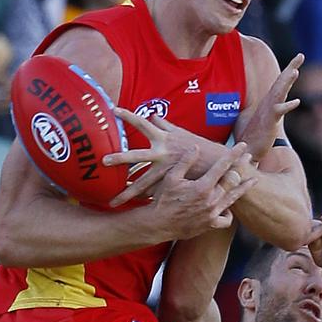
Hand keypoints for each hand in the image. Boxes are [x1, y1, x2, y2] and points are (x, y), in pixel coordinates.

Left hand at [104, 107, 222, 207]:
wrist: (217, 165)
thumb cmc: (198, 147)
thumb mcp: (182, 133)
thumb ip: (165, 125)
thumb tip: (152, 115)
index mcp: (163, 139)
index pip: (143, 123)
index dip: (129, 115)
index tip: (114, 109)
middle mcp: (162, 154)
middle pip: (137, 156)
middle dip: (120, 158)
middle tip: (104, 161)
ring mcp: (165, 170)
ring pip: (142, 183)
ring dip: (127, 193)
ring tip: (111, 203)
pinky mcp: (171, 185)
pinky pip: (154, 194)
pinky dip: (144, 202)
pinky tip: (131, 211)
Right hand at [149, 144, 256, 240]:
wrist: (159, 224)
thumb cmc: (163, 199)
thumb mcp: (172, 178)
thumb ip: (185, 162)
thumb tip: (196, 147)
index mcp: (202, 187)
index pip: (222, 166)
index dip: (234, 154)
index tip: (243, 146)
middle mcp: (211, 200)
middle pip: (233, 180)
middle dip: (242, 167)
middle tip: (250, 158)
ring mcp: (212, 213)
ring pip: (234, 198)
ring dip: (244, 187)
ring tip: (253, 180)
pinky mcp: (210, 224)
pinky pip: (226, 219)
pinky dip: (228, 213)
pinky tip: (228, 207)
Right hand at [236, 53, 303, 158]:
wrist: (247, 149)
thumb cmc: (255, 135)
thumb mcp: (266, 119)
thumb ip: (272, 110)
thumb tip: (277, 105)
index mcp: (269, 101)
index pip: (280, 82)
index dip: (290, 69)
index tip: (299, 57)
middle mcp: (269, 102)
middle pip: (281, 82)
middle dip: (291, 68)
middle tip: (300, 55)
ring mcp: (268, 111)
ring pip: (279, 93)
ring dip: (286, 82)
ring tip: (295, 72)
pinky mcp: (269, 121)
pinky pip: (278, 111)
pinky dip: (287, 106)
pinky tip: (297, 101)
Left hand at [307, 210, 321, 276]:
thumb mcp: (321, 259)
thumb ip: (313, 248)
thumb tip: (307, 237)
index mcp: (321, 236)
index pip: (308, 231)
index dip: (301, 235)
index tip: (293, 241)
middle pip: (314, 225)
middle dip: (308, 232)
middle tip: (301, 238)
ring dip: (318, 228)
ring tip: (312, 235)